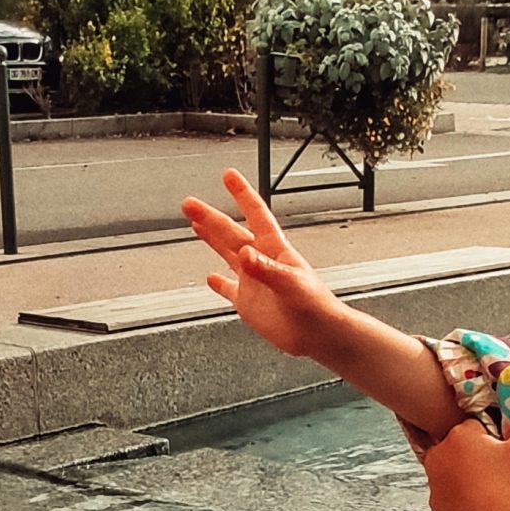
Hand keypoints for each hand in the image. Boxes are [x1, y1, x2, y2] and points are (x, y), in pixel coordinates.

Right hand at [179, 167, 342, 360]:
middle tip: (189, 204)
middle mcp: (261, 261)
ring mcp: (253, 281)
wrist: (320, 335)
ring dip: (211, 239)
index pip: (256, 215)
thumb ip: (267, 269)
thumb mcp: (291, 284)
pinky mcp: (249, 303)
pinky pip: (229, 290)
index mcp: (274, 250)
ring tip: (195, 223)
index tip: (229, 176)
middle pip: (231, 233)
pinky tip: (209, 278)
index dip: (242, 194)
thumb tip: (245, 254)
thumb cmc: (316, 306)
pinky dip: (219, 284)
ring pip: (227, 254)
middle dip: (210, 217)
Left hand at [417, 392, 509, 510]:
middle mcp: (439, 453)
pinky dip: (458, 496)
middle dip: (474, 453)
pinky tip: (476, 503)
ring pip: (450, 469)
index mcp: (459, 434)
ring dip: (463, 473)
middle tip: (498, 471)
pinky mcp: (434, 503)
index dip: (491, 438)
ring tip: (488, 488)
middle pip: (458, 446)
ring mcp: (433, 480)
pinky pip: (447, 493)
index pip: (474, 427)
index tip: (503, 452)